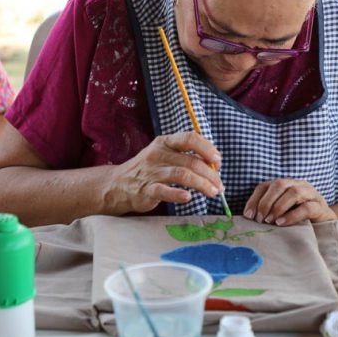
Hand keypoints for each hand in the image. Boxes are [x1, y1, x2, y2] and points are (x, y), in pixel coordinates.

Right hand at [106, 131, 223, 214]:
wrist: (118, 184)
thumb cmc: (149, 170)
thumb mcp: (164, 155)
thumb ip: (186, 156)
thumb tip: (214, 164)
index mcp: (165, 142)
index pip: (189, 138)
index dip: (207, 148)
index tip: (218, 161)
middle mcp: (158, 154)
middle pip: (191, 161)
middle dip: (210, 174)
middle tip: (219, 186)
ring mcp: (151, 172)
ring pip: (182, 175)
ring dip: (202, 184)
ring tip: (212, 193)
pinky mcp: (146, 189)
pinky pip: (164, 191)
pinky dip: (178, 194)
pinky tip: (188, 198)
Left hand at [243, 178, 335, 225]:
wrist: (324, 225)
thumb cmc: (298, 218)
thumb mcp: (280, 212)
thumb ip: (267, 211)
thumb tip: (249, 217)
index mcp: (285, 184)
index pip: (265, 185)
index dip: (254, 199)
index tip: (248, 215)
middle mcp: (298, 185)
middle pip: (279, 185)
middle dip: (266, 202)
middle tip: (260, 219)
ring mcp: (311, 194)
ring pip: (294, 192)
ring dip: (278, 207)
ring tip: (270, 221)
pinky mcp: (320, 207)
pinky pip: (306, 208)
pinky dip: (292, 215)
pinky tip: (281, 223)